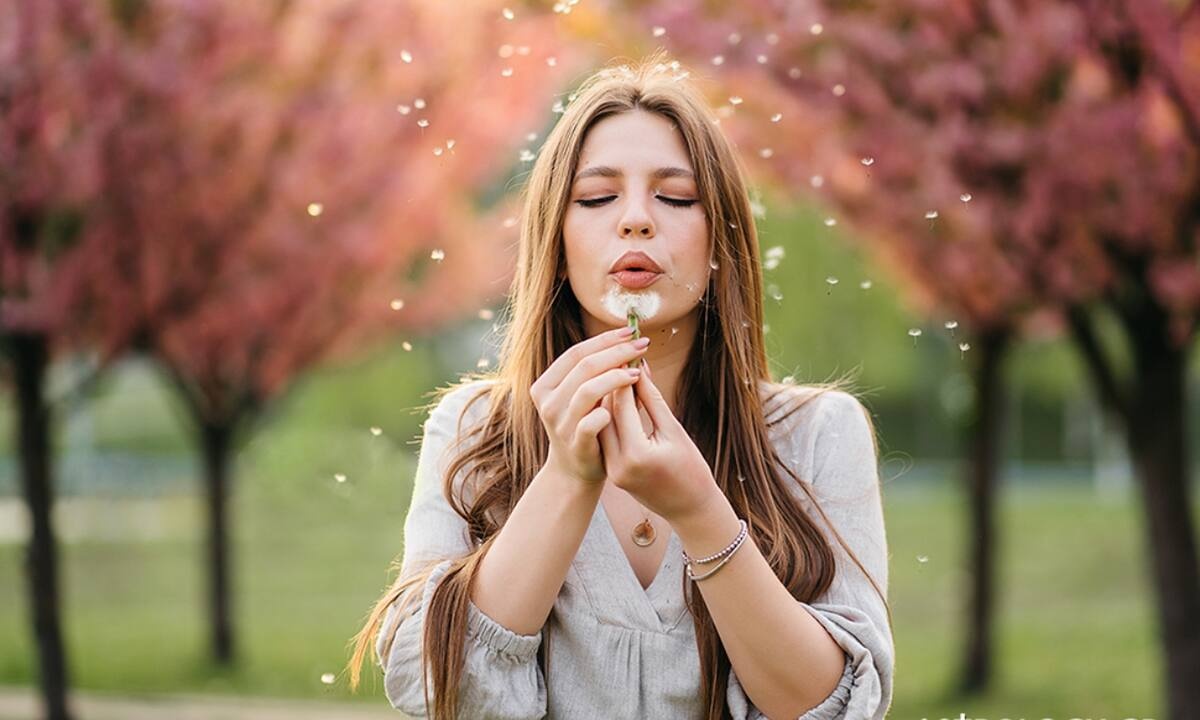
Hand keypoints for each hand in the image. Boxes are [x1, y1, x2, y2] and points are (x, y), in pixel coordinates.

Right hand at [530, 326, 649, 484]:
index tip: (631, 331)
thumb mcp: (588, 397)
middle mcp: (548, 402)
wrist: (575, 470)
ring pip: (587, 390)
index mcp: (547, 385)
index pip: (577, 353)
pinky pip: (591, 422)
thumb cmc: (586, 425)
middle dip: (617, 352)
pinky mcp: (575, 443)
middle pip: (584, 366)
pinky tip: (627, 402)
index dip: (605, 340)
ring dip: (616, 377)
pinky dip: (609, 410)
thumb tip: (634, 342)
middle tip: (643, 345)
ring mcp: (559, 424)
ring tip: (637, 373)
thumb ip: (603, 372)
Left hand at [597, 361, 720, 522]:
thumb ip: (652, 399)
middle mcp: (618, 464)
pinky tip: (615, 398)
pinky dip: (609, 416)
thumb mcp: (674, 430)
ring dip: (607, 398)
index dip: (623, 375)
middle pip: (605, 413)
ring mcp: (612, 471)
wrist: (690, 509)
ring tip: (615, 374)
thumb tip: (638, 367)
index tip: (626, 353)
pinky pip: (605, 437)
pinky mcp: (611, 472)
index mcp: (637, 454)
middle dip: (611, 383)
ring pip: (601, 424)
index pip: (621, 405)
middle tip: (616, 358)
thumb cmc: (691, 469)